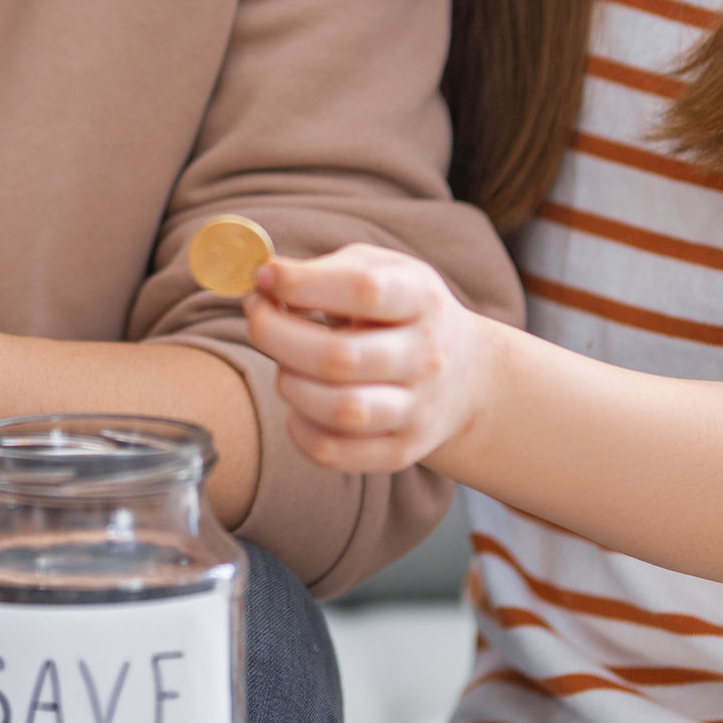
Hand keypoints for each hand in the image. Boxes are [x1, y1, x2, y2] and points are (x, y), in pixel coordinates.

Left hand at [243, 244, 504, 473]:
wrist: (464, 375)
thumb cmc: (398, 311)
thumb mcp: (378, 270)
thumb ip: (322, 271)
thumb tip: (264, 280)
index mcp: (421, 299)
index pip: (363, 291)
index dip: (302, 284)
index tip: (264, 278)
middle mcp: (426, 357)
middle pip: (340, 358)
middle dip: (276, 336)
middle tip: (258, 318)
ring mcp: (417, 410)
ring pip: (340, 411)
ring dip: (290, 384)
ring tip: (286, 364)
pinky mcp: (400, 452)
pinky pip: (335, 452)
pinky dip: (299, 430)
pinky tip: (298, 403)